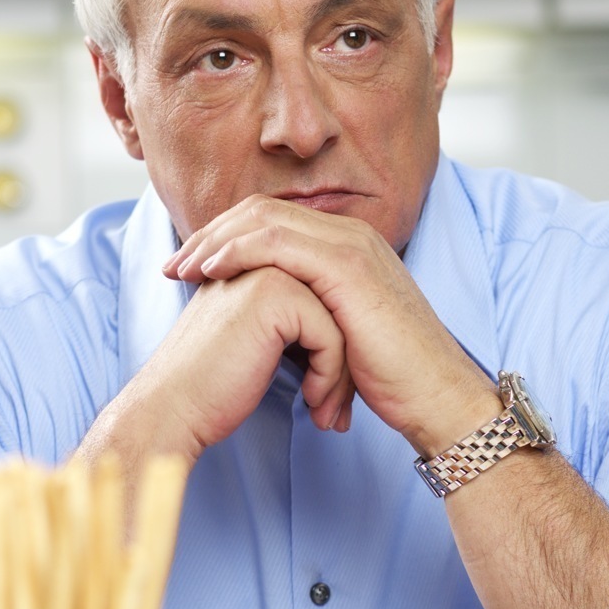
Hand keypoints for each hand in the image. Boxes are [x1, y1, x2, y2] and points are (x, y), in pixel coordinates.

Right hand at [121, 265, 356, 461]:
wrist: (173, 407)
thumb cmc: (212, 385)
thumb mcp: (257, 340)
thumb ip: (290, 321)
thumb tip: (338, 333)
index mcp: (258, 263)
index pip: (326, 299)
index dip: (334, 352)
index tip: (331, 396)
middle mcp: (264, 257)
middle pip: (338, 307)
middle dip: (345, 364)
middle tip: (338, 411)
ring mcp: (270, 270)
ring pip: (341, 322)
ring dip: (341, 376)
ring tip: (329, 413)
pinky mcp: (276, 295)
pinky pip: (331, 337)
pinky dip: (329, 377)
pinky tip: (310, 402)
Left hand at [165, 197, 497, 453]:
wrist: (435, 396)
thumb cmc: (390, 378)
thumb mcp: (339, 336)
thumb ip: (308, 315)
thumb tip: (269, 325)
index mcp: (348, 246)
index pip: (272, 221)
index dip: (224, 239)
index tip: (188, 268)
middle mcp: (350, 235)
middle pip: (261, 211)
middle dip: (210, 235)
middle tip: (174, 266)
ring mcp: (351, 246)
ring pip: (263, 220)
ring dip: (215, 242)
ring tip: (183, 270)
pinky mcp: (347, 266)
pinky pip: (277, 243)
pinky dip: (237, 252)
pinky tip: (211, 272)